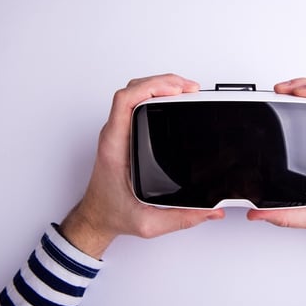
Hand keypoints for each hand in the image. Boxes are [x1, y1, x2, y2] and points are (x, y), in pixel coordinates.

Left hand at [60, 74, 224, 257]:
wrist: (95, 218)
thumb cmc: (112, 214)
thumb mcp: (148, 223)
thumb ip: (181, 219)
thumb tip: (210, 211)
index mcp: (115, 148)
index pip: (125, 102)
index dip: (151, 88)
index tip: (175, 90)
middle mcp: (114, 135)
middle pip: (132, 90)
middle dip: (163, 82)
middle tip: (190, 88)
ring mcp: (117, 132)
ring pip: (134, 93)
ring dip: (159, 85)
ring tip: (185, 89)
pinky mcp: (124, 133)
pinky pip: (136, 103)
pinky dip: (155, 94)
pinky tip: (172, 98)